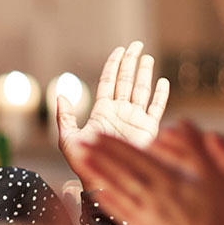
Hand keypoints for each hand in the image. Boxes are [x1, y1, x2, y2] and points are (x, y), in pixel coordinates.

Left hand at [59, 41, 169, 187]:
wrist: (103, 180)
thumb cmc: (84, 163)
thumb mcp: (67, 139)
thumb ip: (64, 117)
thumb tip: (60, 94)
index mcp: (102, 111)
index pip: (109, 82)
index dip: (113, 66)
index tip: (118, 50)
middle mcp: (120, 112)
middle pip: (126, 81)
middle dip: (131, 62)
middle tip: (136, 44)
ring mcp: (135, 120)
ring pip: (142, 90)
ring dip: (144, 73)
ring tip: (146, 56)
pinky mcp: (148, 130)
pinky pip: (156, 109)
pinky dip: (161, 96)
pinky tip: (163, 81)